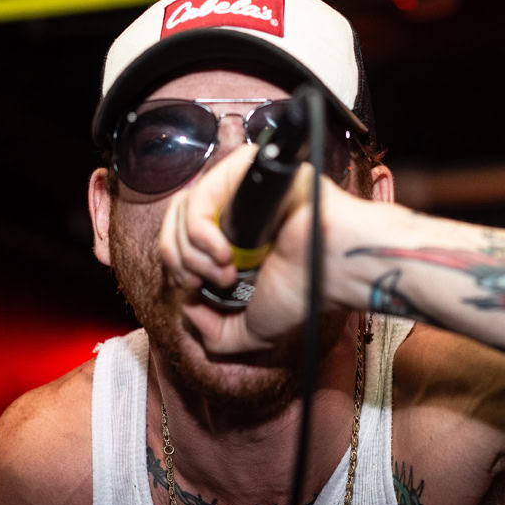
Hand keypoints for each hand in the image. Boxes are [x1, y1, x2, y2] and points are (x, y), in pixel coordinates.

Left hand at [159, 143, 357, 352]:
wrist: (332, 272)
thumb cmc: (305, 293)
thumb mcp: (250, 330)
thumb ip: (215, 334)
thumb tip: (188, 308)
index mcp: (231, 238)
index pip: (177, 237)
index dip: (177, 264)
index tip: (196, 288)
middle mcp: (232, 209)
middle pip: (173, 220)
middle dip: (181, 260)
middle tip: (210, 281)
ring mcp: (238, 187)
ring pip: (182, 207)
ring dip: (193, 251)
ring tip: (225, 270)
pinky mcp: (246, 169)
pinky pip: (200, 195)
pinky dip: (200, 232)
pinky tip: (226, 253)